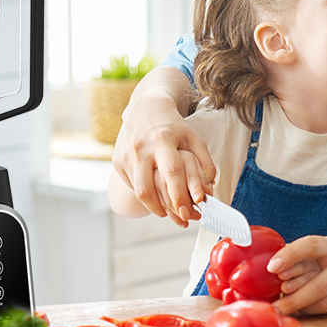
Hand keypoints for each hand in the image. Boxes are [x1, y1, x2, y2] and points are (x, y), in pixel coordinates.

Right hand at [113, 90, 216, 226]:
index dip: (179, 194)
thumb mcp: (193, 139)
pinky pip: (131, 185)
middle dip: (163, 208)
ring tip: (168, 211)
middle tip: (178, 217)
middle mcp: (141, 147)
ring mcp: (126, 154)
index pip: (171, 171)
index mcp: (162, 140)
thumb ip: (205, 162)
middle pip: (147, 188)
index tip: (187, 211)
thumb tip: (209, 187)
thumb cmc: (174, 127)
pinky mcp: (117, 160)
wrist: (144, 108)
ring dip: (154, 206)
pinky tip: (155, 195)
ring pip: (138, 191)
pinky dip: (145, 194)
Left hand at [267, 235, 326, 315]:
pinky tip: (306, 308)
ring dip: (302, 308)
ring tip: (287, 308)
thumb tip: (274, 262)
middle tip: (275, 306)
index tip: (272, 267)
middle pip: (317, 286)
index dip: (290, 255)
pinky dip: (314, 310)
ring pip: (324, 303)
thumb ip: (307, 253)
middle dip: (293, 299)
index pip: (310, 246)